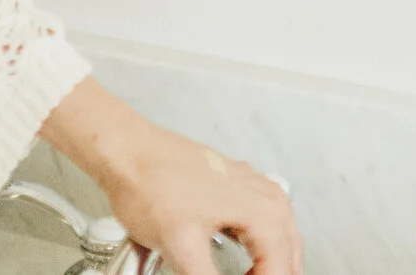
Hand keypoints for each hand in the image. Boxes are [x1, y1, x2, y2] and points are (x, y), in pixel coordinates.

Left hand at [43, 79, 301, 274]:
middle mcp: (267, 197)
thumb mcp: (182, 249)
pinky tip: (245, 261)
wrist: (128, 152)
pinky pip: (264, 226)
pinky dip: (260, 251)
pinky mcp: (236, 188)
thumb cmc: (150, 184)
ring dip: (267, 267)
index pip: (279, 270)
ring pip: (280, 242)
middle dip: (270, 274)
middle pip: (286, 258)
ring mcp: (253, 188)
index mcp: (264, 211)